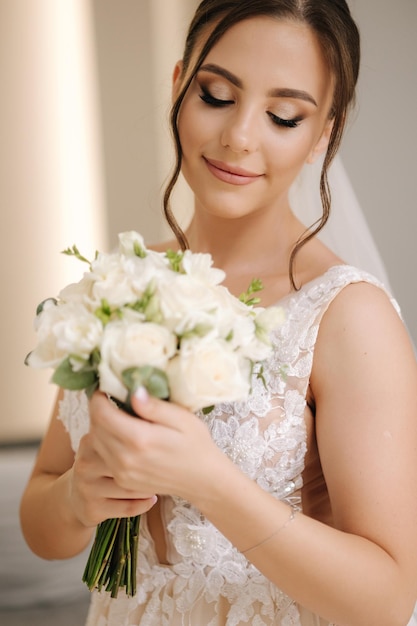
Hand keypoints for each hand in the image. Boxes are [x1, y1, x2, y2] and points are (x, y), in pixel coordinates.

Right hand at [68, 418, 156, 527]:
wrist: (75, 498)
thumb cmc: (101, 464)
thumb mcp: (104, 442)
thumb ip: (120, 424)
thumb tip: (141, 398)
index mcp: (90, 441)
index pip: (115, 432)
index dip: (140, 435)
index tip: (156, 440)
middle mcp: (86, 463)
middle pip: (127, 462)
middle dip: (149, 464)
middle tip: (163, 464)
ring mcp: (87, 487)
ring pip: (130, 487)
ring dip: (149, 486)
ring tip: (157, 481)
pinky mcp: (92, 508)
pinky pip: (129, 507)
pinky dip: (145, 503)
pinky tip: (151, 497)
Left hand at [86, 389, 225, 505]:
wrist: (203, 480)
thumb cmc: (196, 444)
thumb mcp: (182, 418)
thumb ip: (155, 406)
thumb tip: (133, 391)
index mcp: (139, 439)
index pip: (101, 414)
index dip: (98, 398)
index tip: (106, 388)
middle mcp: (125, 458)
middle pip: (94, 428)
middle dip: (98, 410)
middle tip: (111, 399)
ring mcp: (122, 473)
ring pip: (95, 443)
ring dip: (100, 427)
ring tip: (116, 416)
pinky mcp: (123, 480)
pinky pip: (103, 456)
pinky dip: (106, 442)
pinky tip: (122, 435)